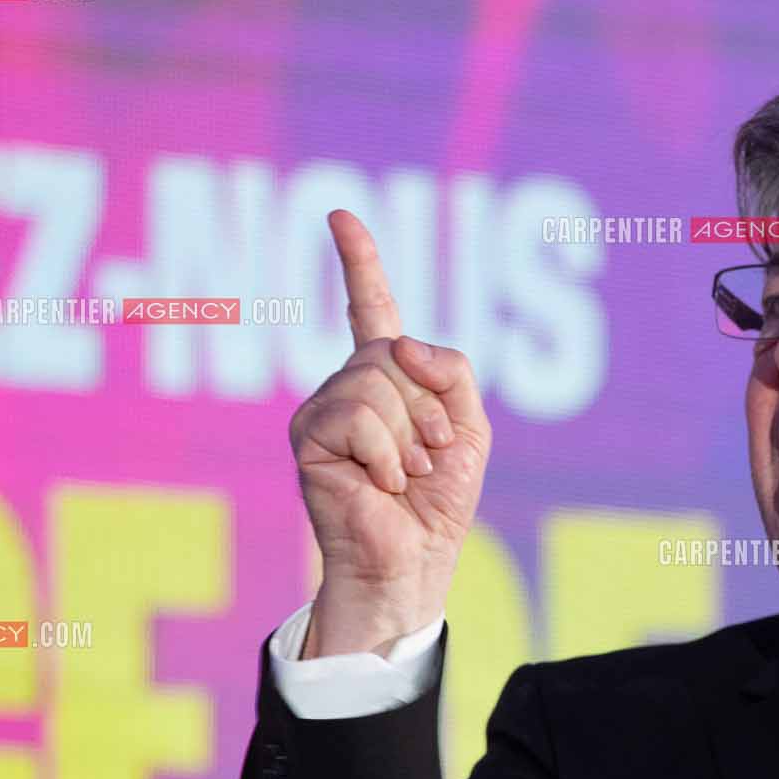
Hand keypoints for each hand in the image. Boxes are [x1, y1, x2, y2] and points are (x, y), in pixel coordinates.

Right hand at [291, 210, 490, 655]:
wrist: (410, 562)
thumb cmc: (437, 502)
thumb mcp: (469, 428)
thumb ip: (452, 371)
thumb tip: (398, 345)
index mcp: (387, 377)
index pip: (372, 307)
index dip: (358, 261)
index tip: (340, 216)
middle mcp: (348, 385)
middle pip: (394, 352)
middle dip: (429, 408)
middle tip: (425, 459)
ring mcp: (324, 407)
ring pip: (377, 381)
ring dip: (409, 435)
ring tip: (401, 475)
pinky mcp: (309, 435)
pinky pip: (360, 415)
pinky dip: (384, 453)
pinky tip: (379, 484)